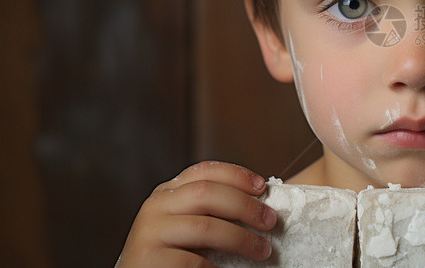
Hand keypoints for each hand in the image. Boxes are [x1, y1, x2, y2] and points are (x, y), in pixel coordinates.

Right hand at [116, 161, 277, 266]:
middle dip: (245, 206)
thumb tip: (260, 206)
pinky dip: (218, 267)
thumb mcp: (188, 224)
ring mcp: (149, 232)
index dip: (237, 174)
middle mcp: (155, 206)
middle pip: (208, 193)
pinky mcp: (148, 258)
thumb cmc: (171, 255)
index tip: (262, 186)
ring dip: (242, 239)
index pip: (204, 171)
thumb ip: (211, 210)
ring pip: (205, 227)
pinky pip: (194, 261)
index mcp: (167, 193)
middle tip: (270, 221)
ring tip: (262, 250)